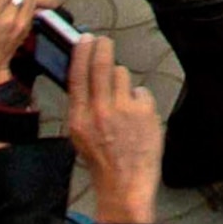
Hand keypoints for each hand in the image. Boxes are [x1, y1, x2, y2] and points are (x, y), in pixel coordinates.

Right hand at [62, 37, 163, 223]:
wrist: (125, 184)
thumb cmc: (102, 160)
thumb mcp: (80, 135)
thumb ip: (83, 107)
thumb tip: (86, 76)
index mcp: (79, 119)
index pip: (77, 76)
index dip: (81, 54)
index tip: (85, 39)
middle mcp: (99, 111)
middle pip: (102, 66)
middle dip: (103, 48)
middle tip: (104, 41)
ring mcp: (124, 110)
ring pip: (123, 75)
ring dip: (123, 83)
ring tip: (123, 103)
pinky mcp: (144, 111)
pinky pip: (141, 91)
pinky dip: (140, 101)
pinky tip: (138, 118)